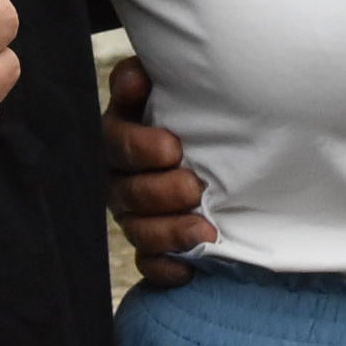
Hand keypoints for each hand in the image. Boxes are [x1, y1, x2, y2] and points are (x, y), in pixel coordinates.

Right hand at [103, 58, 210, 286]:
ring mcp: (135, 212)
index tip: (173, 147)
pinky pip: (149, 263)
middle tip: (194, 187)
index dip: (138, 146)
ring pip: (137, 229)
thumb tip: (137, 77)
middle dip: (160, 191)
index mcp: (123, 132)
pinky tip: (188, 268)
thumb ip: (156, 77)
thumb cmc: (201, 110)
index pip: (115, 140)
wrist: (229, 144)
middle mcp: (122, 175)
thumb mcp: (180, 87)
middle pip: (126, 190)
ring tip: (205, 232)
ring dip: (168, 232)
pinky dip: (166, 268)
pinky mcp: (153, 244)